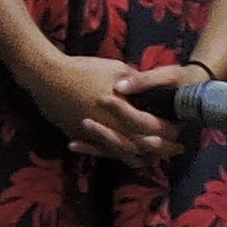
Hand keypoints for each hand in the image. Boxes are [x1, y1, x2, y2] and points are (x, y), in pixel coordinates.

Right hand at [29, 49, 177, 165]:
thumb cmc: (82, 69)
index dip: (169, 132)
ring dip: (138, 155)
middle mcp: (110, 128)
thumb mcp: (116, 68)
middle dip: (161, 149)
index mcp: (123, 111)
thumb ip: (135, 81)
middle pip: (141, 146)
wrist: (46, 76)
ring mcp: (92, 135)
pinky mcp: (77, 135)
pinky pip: (98, 149)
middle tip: (175, 150)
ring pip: (120, 152)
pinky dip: (111, 153)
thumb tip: (149, 90)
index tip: (181, 133)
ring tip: (149, 158)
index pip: (153, 127)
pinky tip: (120, 155)